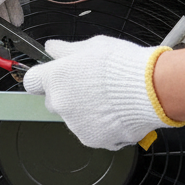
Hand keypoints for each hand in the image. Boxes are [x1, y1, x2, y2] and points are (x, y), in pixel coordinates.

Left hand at [22, 36, 184, 149]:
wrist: (153, 89)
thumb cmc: (125, 65)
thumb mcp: (94, 46)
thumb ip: (67, 49)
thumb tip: (52, 47)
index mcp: (56, 78)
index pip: (32, 81)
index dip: (43, 78)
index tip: (54, 77)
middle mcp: (60, 103)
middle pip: (54, 101)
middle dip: (68, 95)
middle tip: (92, 86)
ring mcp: (74, 123)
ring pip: (73, 117)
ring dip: (85, 111)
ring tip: (109, 99)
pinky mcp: (91, 138)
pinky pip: (91, 131)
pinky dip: (101, 125)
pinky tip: (116, 113)